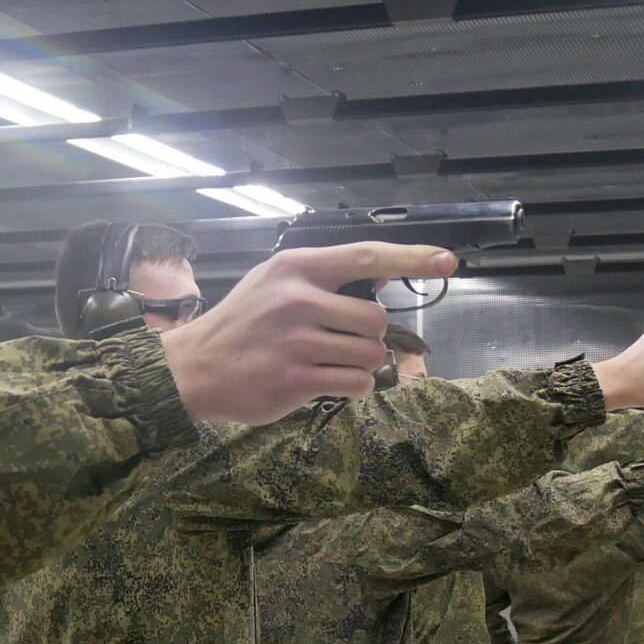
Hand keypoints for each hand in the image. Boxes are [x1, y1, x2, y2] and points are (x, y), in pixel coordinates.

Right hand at [161, 243, 455, 423]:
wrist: (196, 368)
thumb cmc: (242, 324)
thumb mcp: (273, 283)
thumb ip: (323, 277)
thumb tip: (383, 276)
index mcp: (296, 268)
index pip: (366, 256)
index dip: (412, 258)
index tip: (447, 261)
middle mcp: (298, 300)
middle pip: (375, 319)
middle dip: (369, 337)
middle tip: (340, 343)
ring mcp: (297, 342)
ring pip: (370, 355)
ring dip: (361, 365)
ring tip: (330, 364)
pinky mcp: (296, 380)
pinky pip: (356, 385)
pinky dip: (353, 388)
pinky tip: (326, 383)